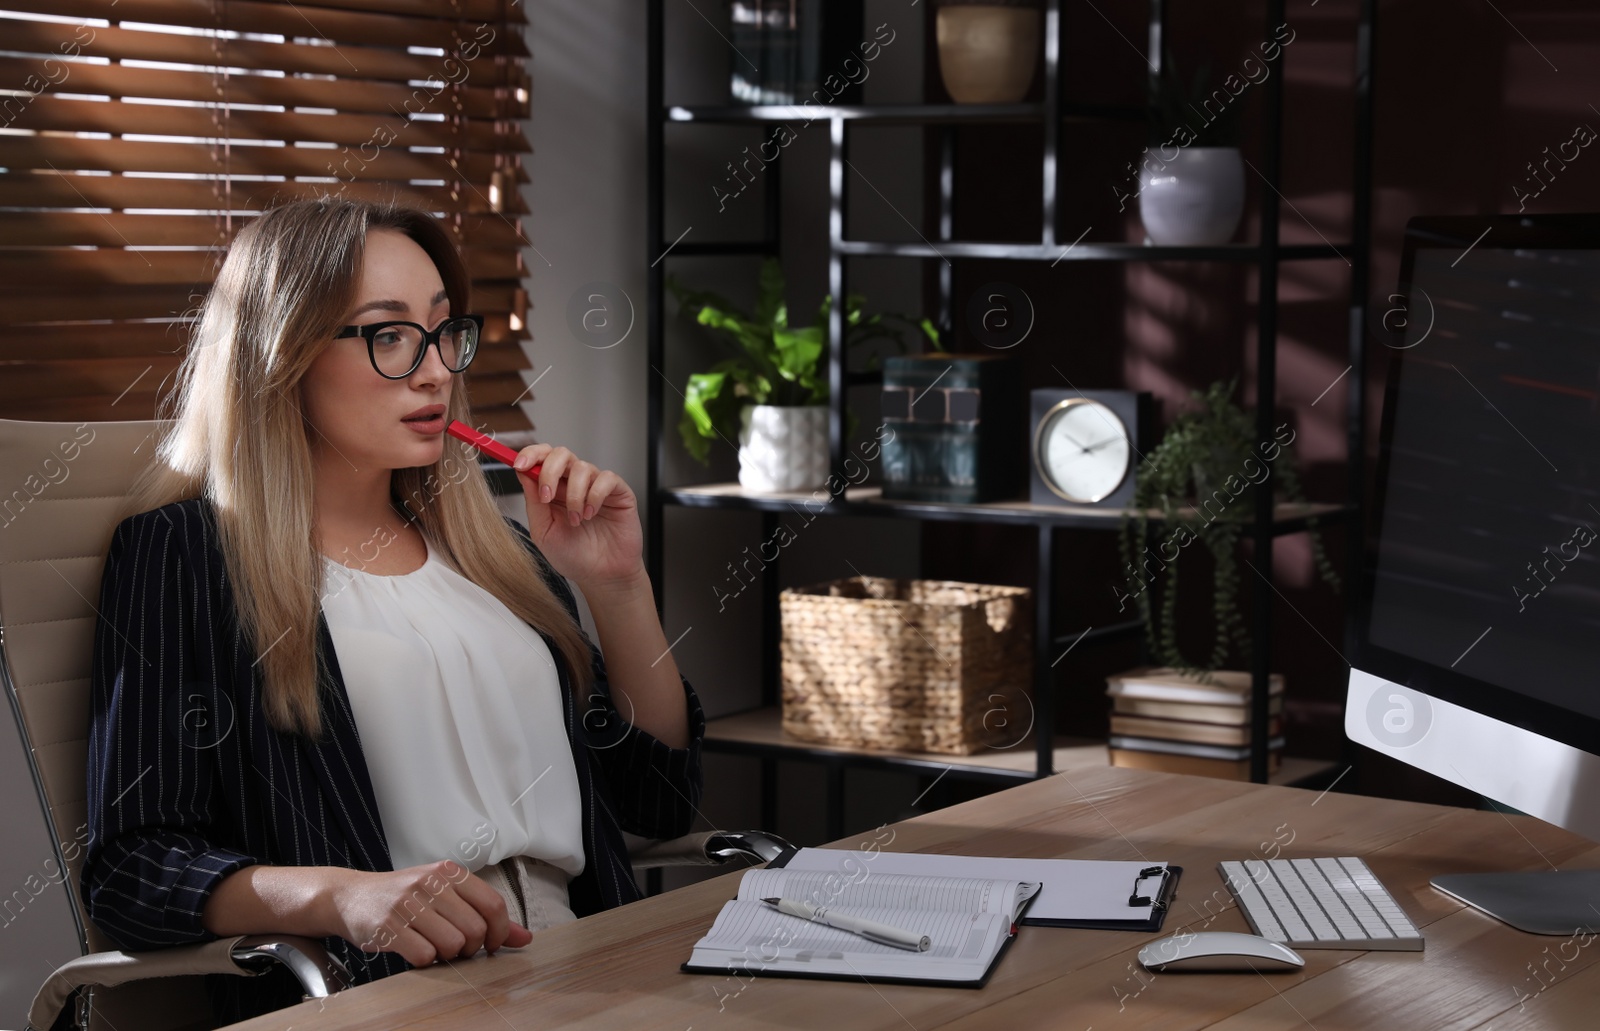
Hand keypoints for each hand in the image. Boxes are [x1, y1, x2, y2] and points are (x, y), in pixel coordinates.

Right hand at [325, 861, 532, 966]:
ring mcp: (407, 904)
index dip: (498, 932)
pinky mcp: (387, 926)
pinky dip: (424, 960)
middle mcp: (430, 883)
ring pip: (452, 944)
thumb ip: (484, 914)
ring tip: (434, 946)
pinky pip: (423, 955)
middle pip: (475, 929)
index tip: (489, 944)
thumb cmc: (404, 897)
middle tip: (456, 947)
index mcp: (449, 872)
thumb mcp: (444, 895)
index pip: (493, 904)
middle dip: (471, 947)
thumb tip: (524, 937)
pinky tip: (414, 949)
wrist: (350, 896)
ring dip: (447, 956)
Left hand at [510, 443, 644, 591]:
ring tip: (576, 520)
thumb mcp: (543, 531)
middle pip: (560, 453)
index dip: (530, 455)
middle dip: (549, 471)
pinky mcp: (618, 492)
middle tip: (547, 497)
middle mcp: (574, 483)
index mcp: (553, 489)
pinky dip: (595, 495)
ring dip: (574, 495)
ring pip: (582, 467)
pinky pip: (606, 478)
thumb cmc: (573, 556)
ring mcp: (596, 486)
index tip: (519, 465)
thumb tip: (523, 473)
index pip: (541, 459)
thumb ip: (534, 502)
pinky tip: (591, 514)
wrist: (601, 576)